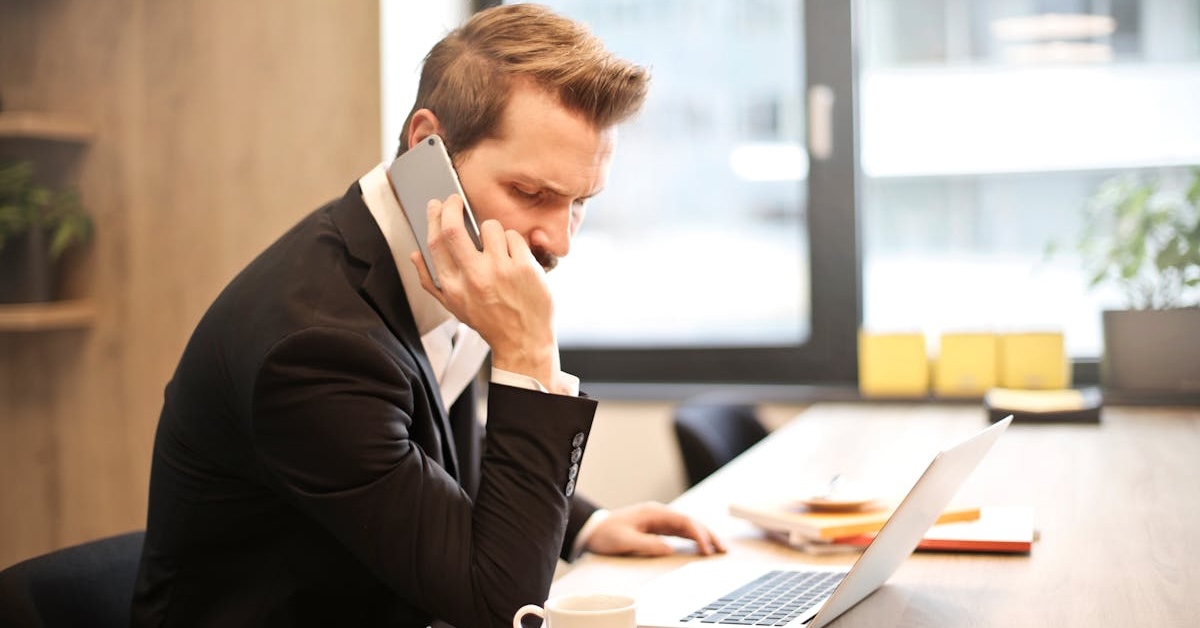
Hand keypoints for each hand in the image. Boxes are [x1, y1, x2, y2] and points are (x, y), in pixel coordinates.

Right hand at [412, 195, 564, 391]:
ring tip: (497, 247)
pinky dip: (513, 242)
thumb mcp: (453, 306)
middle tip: (456, 199)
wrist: (523, 341)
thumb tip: (415, 254)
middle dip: (453, 206)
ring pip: (490, 227)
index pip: (435, 242)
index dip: (434, 217)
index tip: (437, 205)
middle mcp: (473, 277)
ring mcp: (500, 270)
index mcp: (452, 286)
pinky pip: (514, 236)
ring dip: (492, 230)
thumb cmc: (488, 322)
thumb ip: (430, 280)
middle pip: (453, 228)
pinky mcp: (524, 267)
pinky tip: (514, 258)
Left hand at [584, 502, 726, 556]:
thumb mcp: (624, 540)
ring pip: (688, 527)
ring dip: (704, 537)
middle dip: (708, 534)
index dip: (698, 534)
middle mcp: (659, 514)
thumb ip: (647, 544)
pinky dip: (693, 539)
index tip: (706, 549)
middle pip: (690, 522)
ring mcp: (659, 520)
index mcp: (654, 513)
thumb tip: (670, 549)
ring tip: (718, 549)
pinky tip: (702, 547)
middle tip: (723, 549)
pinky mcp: (657, 528)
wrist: (593, 529)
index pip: (684, 521)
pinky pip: (680, 532)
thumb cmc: (606, 533)